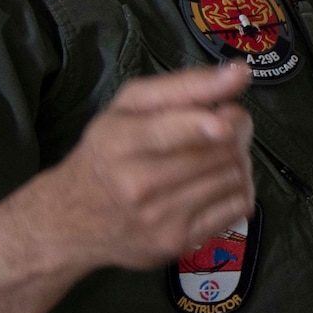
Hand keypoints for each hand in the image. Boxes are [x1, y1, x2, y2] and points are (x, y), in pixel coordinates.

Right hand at [51, 62, 255, 270]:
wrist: (71, 220)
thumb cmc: (108, 153)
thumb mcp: (130, 107)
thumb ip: (184, 86)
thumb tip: (240, 71)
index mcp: (119, 141)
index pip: (172, 131)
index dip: (208, 123)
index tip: (225, 119)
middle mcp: (137, 183)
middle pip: (218, 151)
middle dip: (235, 131)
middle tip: (225, 127)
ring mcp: (159, 217)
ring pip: (233, 177)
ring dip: (239, 159)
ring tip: (218, 154)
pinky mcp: (178, 242)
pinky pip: (238, 207)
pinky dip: (240, 189)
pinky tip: (220, 182)